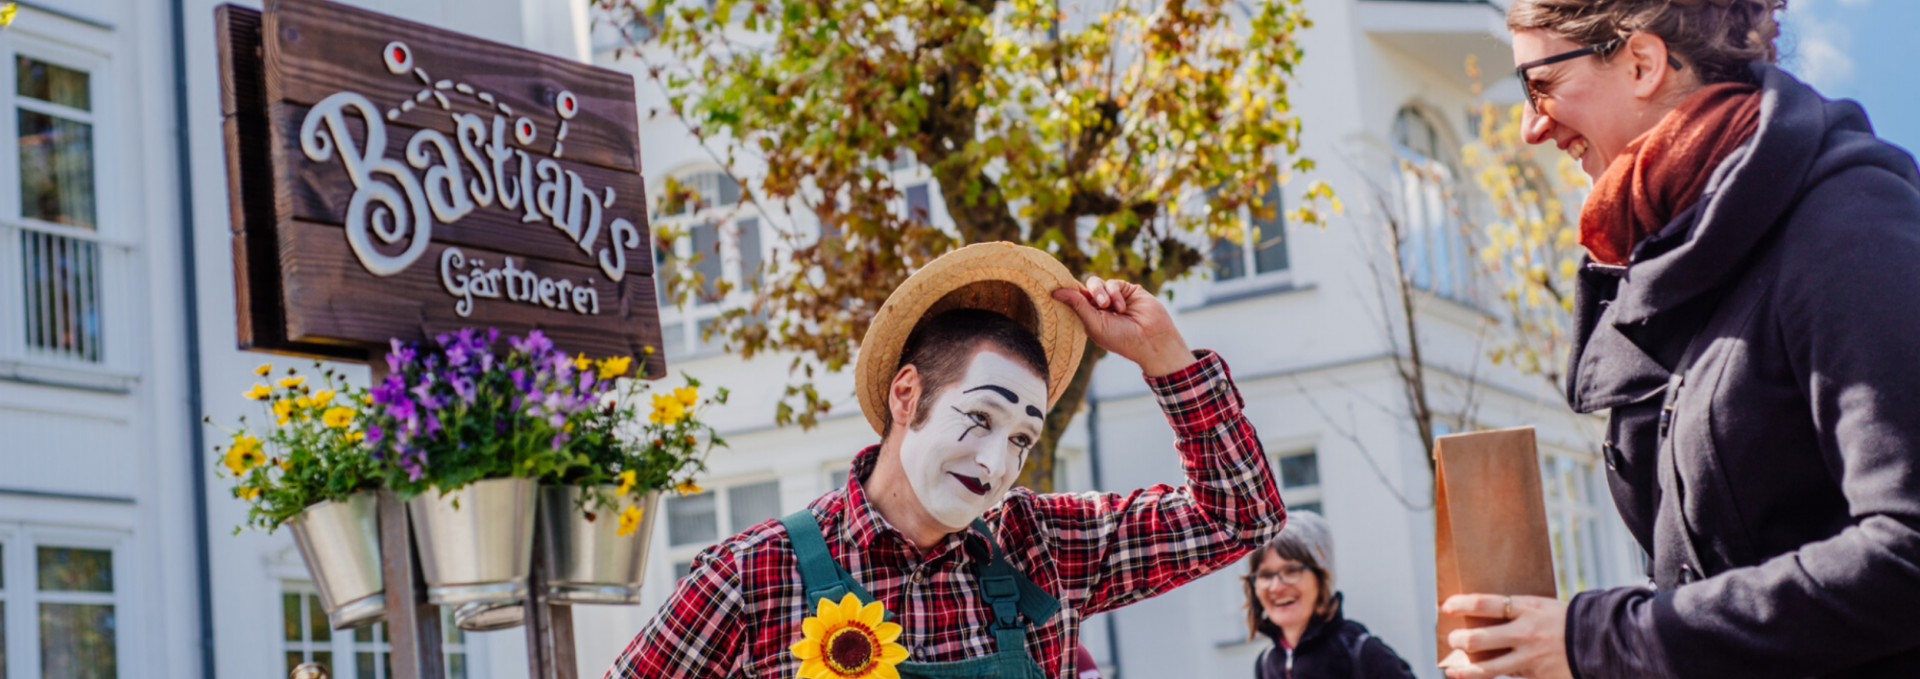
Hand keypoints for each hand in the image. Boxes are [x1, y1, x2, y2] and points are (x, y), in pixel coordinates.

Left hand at [1051, 276, 1194, 376]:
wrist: (1151, 340)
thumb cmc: (1121, 339)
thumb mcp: (1094, 324)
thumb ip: (1077, 305)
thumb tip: (1056, 291)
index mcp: (1088, 317)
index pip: (1072, 300)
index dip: (1065, 292)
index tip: (1054, 287)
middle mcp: (1099, 306)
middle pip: (1083, 288)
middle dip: (1088, 293)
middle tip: (1098, 304)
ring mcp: (1113, 297)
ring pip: (1096, 283)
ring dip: (1101, 292)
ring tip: (1108, 306)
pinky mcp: (1127, 290)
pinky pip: (1113, 283)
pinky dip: (1114, 293)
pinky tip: (1121, 307)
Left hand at [1440, 594, 1572, 678]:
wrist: (1602, 642)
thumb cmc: (1566, 621)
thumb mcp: (1541, 607)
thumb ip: (1516, 614)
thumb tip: (1483, 620)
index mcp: (1527, 609)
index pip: (1485, 603)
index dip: (1461, 604)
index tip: (1445, 606)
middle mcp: (1525, 633)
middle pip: (1478, 639)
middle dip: (1459, 641)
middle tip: (1452, 639)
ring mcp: (1531, 658)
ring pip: (1488, 668)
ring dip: (1466, 670)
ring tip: (1452, 670)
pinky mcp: (1538, 676)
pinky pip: (1511, 677)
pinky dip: (1497, 676)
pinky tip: (1484, 676)